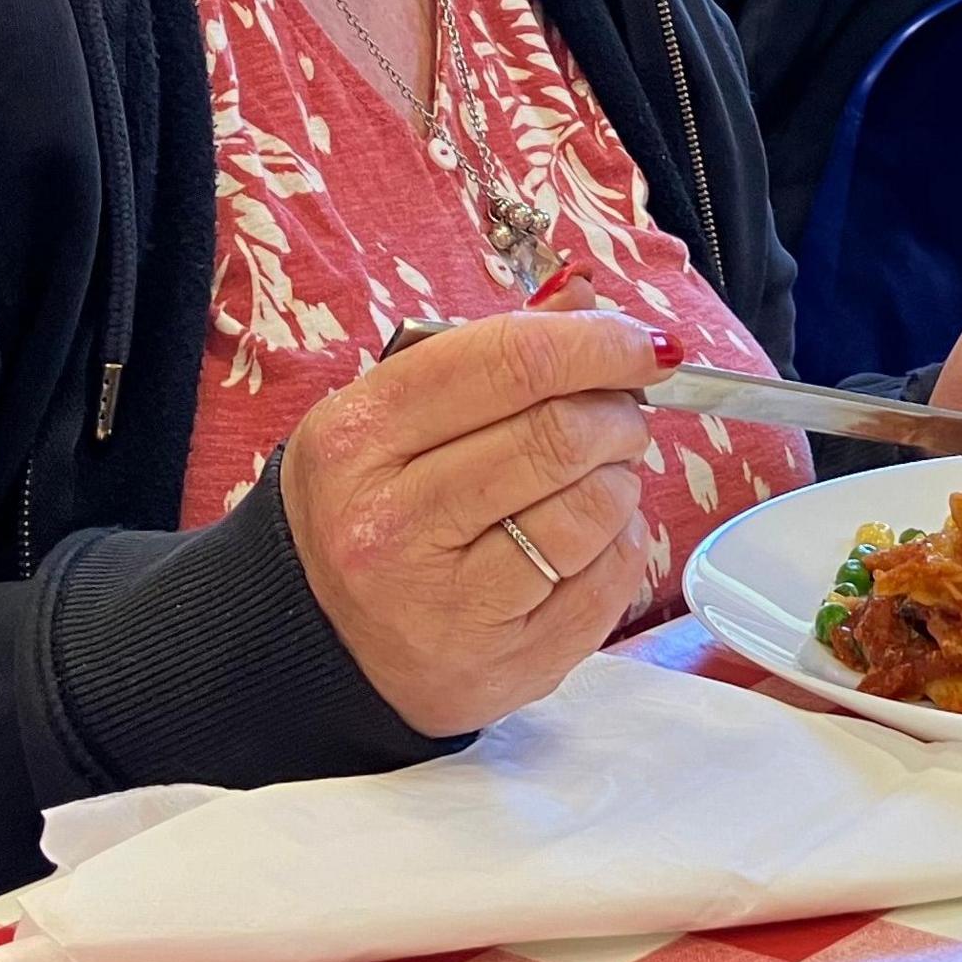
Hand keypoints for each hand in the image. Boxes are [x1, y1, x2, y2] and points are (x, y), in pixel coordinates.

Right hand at [278, 294, 675, 736]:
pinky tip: (590, 534)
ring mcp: (450, 603)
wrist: (321, 644)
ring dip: (622, 476)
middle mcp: (394, 523)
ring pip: (592, 507)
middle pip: (557, 434)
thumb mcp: (392, 416)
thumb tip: (586, 301)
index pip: (505, 364)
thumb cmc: (370, 507)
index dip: (594, 343)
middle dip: (618, 411)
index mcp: (358, 439)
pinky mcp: (508, 661)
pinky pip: (609, 577)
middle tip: (623, 411)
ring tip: (599, 474)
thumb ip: (488, 355)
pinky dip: (622, 539)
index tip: (640, 341)